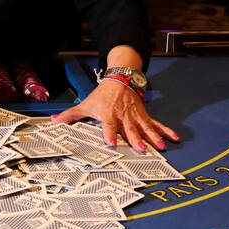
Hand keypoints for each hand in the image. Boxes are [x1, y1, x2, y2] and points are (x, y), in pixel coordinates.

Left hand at [54, 80, 178, 152]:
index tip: (110, 142)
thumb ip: (71, 115)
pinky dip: (165, 130)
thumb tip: (54, 121)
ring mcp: (136, 116)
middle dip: (135, 138)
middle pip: (130, 129)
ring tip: (160, 146)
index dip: (109, 133)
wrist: (120, 79)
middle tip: (141, 148)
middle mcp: (123, 116)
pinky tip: (174, 137)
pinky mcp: (144, 115)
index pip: (108, 125)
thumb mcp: (86, 104)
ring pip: (145, 127)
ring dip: (153, 137)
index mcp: (108, 114)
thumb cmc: (102, 95)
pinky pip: (156, 123)